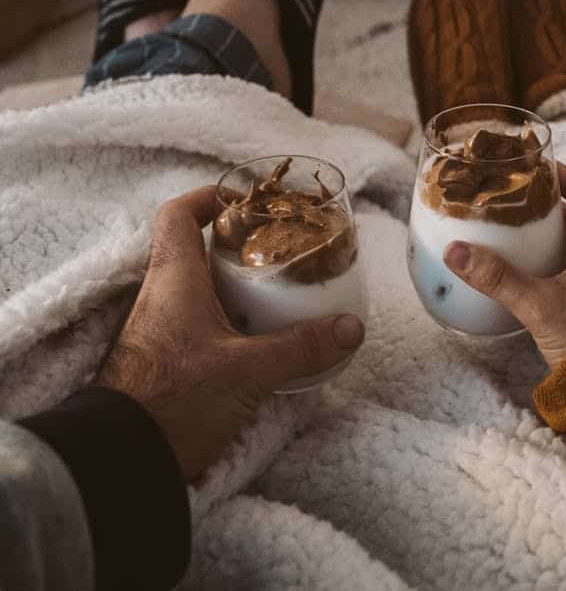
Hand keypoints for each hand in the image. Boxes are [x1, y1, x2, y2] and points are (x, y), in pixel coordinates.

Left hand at [96, 187, 364, 480]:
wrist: (121, 461)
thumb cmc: (174, 400)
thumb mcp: (247, 372)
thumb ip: (300, 348)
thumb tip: (350, 328)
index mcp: (174, 278)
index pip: (177, 214)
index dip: (208, 198)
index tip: (243, 201)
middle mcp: (159, 295)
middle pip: (194, 250)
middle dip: (236, 247)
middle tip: (275, 251)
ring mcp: (157, 330)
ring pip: (196, 290)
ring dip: (232, 288)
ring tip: (274, 296)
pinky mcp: (161, 362)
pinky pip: (195, 325)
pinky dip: (225, 323)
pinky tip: (254, 343)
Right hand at [444, 163, 565, 367]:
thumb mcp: (539, 305)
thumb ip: (498, 278)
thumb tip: (456, 251)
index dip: (560, 173)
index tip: (533, 162)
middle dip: (544, 202)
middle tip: (512, 192)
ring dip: (544, 231)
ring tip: (510, 223)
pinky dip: (545, 259)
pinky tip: (519, 265)